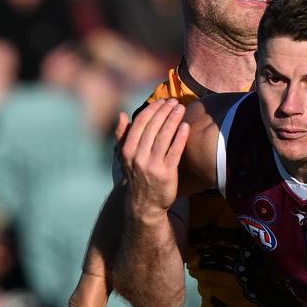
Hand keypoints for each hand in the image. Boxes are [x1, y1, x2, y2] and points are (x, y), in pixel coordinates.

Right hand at [117, 99, 189, 222]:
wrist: (145, 205)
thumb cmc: (137, 177)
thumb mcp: (125, 157)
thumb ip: (122, 136)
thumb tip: (121, 114)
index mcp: (127, 150)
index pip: (140, 123)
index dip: (152, 110)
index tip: (162, 101)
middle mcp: (138, 156)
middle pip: (153, 127)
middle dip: (164, 111)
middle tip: (174, 102)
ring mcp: (152, 165)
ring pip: (164, 137)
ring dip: (173, 120)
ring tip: (181, 108)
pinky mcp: (166, 173)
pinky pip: (174, 152)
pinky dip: (180, 138)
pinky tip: (186, 127)